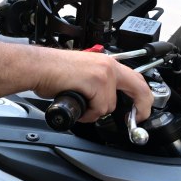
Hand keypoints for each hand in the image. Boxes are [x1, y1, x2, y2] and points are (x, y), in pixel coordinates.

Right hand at [34, 49, 151, 123]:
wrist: (37, 67)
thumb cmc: (51, 70)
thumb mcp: (83, 72)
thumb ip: (98, 83)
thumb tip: (103, 99)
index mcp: (106, 62)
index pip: (135, 78)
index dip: (142, 97)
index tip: (140, 109)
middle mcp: (108, 65)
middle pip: (138, 88)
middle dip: (142, 107)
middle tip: (136, 118)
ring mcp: (103, 74)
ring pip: (110, 104)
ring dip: (95, 111)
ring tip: (79, 105)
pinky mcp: (96, 82)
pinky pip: (99, 108)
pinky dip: (87, 113)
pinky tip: (76, 105)